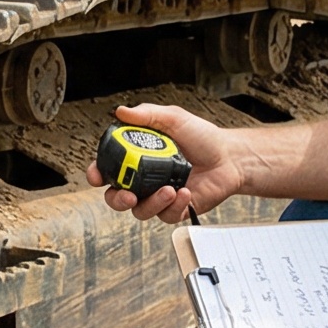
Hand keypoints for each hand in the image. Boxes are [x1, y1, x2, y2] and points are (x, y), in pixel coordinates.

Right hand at [86, 103, 245, 221]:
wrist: (230, 157)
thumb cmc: (203, 138)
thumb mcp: (174, 119)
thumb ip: (148, 115)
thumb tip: (122, 111)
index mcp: (138, 157)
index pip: (108, 168)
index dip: (97, 174)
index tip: (97, 176)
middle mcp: (144, 179)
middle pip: (117, 197)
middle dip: (118, 199)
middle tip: (129, 195)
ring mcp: (159, 196)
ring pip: (140, 211)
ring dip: (151, 203)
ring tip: (169, 190)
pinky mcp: (175, 209)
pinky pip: (166, 215)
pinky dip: (174, 206)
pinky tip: (185, 192)